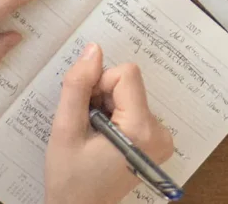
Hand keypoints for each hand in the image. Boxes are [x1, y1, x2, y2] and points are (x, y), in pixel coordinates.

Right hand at [46, 44, 174, 203]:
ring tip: (93, 135)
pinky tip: (103, 138)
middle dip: (102, 96)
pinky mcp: (156, 140)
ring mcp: (161, 138)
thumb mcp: (65, 130)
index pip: (126, 74)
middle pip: (129, 83)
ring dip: (106, 106)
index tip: (86, 110)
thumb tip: (93, 49)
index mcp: (142, 129)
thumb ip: (78, 86)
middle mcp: (161, 132)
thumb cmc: (70, 178)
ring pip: (129, 93)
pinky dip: (115, 115)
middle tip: (87, 126)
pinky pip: (134, 107)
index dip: (99, 84)